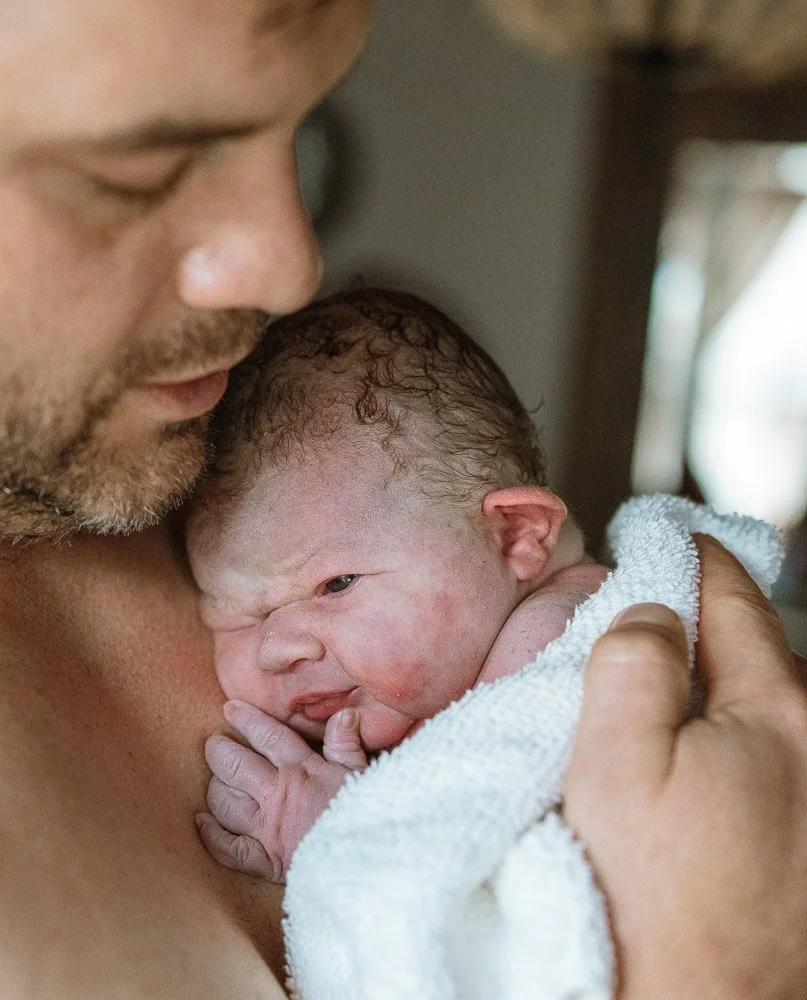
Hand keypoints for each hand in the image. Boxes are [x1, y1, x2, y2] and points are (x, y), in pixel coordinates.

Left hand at [196, 700, 367, 882]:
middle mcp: (277, 796)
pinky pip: (228, 847)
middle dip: (219, 751)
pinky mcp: (265, 860)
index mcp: (301, 770)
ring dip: (216, 788)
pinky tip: (201, 821)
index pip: (268, 737)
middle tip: (213, 743)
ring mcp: (267, 829)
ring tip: (215, 778)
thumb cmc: (367, 813)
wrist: (367, 860)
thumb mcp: (361, 773)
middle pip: (236, 766)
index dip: (246, 720)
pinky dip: (211, 835)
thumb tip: (344, 713)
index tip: (230, 708)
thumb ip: (346, 744)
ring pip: (226, 803)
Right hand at [565, 534, 806, 999]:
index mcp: (780, 709)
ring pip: (763, 698)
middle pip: (755, 644)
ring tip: (657, 696)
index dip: (688, 554)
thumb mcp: (614, 764)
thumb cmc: (650, 900)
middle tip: (638, 619)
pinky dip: (732, 727)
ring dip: (715, 680)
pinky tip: (693, 757)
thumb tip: (654, 610)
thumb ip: (634, 662)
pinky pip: (771, 747)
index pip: (732, 594)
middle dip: (699, 621)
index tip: (655, 532)